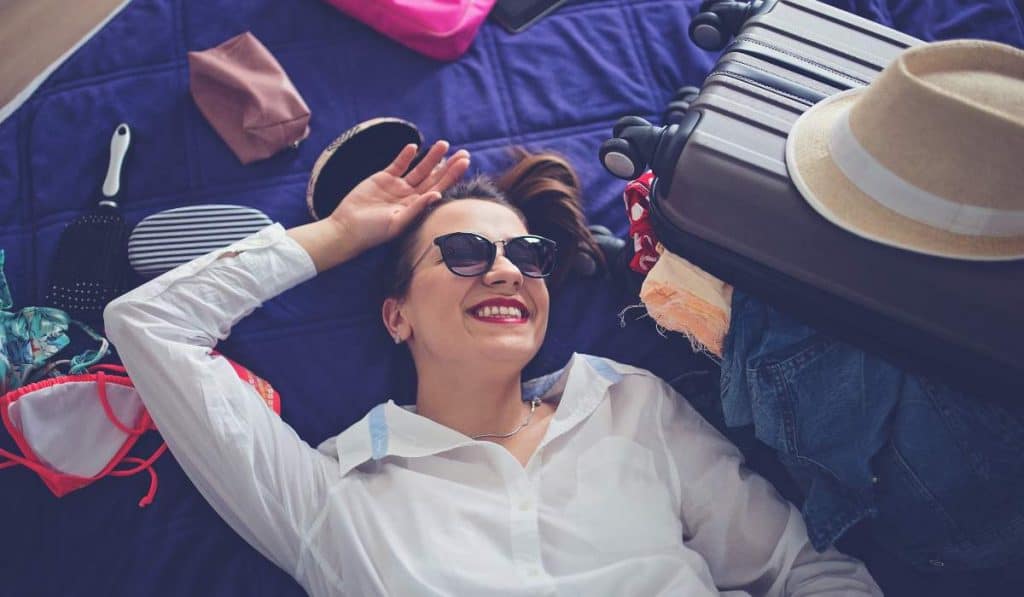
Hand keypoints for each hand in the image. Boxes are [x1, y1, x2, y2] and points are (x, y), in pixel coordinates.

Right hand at [329, 140, 470, 255]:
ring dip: (431, 157)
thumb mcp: (398, 222)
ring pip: (419, 169)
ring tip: (444, 144)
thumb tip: (438, 195)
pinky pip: (397, 165)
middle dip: (448, 165)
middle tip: (464, 153)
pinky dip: (405, 155)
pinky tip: (414, 147)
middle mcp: (410, 196)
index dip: (452, 175)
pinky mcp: (382, 178)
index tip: (464, 163)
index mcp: (417, 207)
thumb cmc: (373, 232)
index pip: (440, 188)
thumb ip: (418, 208)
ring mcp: (397, 186)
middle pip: (434, 177)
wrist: (347, 227)